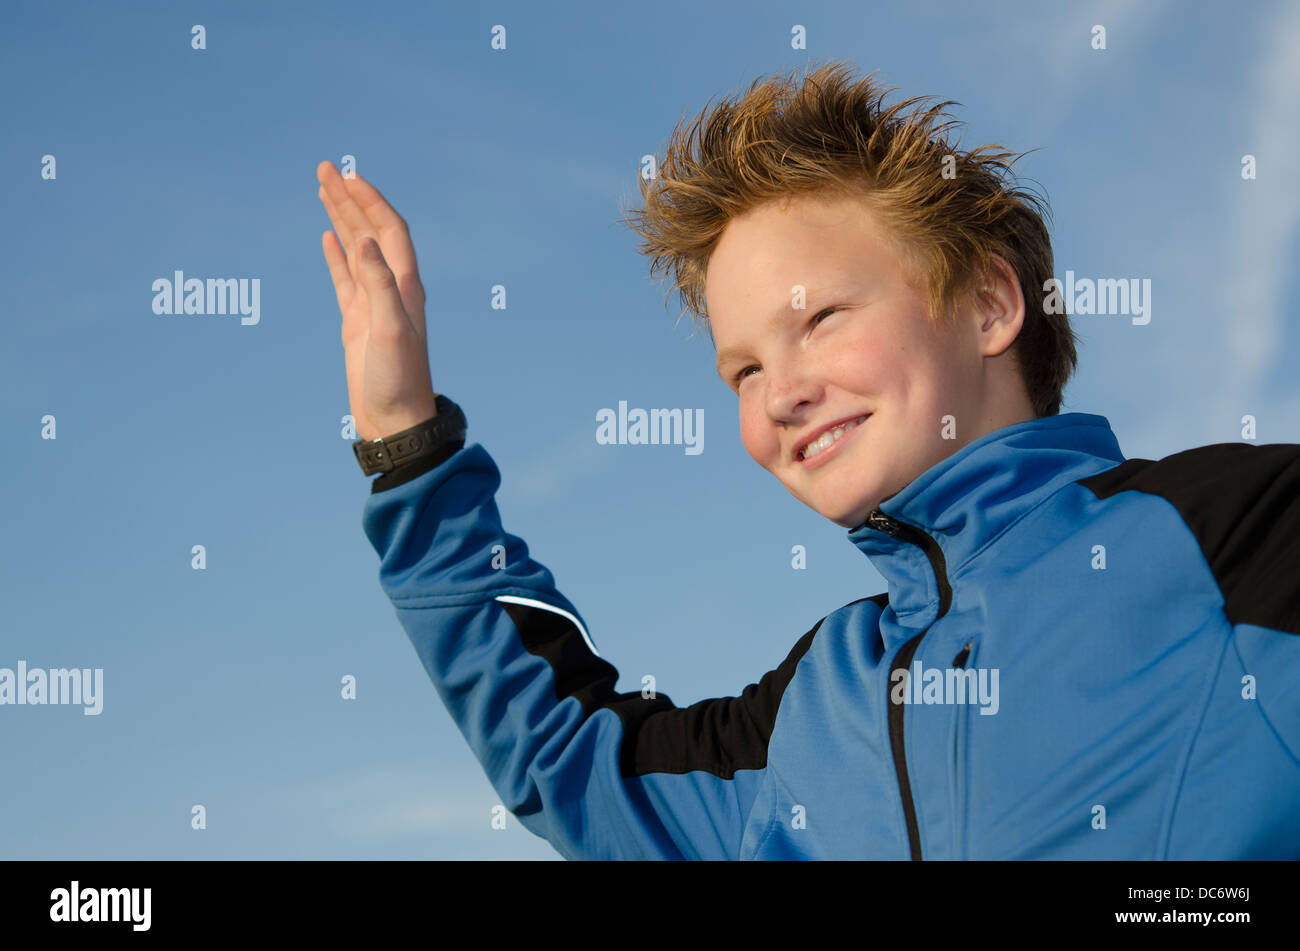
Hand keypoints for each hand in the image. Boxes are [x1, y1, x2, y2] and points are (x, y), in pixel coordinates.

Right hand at [317, 161, 438, 442]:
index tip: (347, 175)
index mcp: (405, 286)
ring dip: (341, 218)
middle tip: (324, 168)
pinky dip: (337, 254)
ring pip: (355, 249)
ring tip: (323, 188)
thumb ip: (379, 284)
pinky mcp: (358, 322)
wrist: (395, 421)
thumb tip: (366, 240)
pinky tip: (329, 236)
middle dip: (350, 199)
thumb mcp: (390, 330)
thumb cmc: (398, 380)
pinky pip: (346, 278)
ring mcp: (373, 304)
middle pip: (370, 231)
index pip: (389, 230)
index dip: (370, 200)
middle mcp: (392, 289)